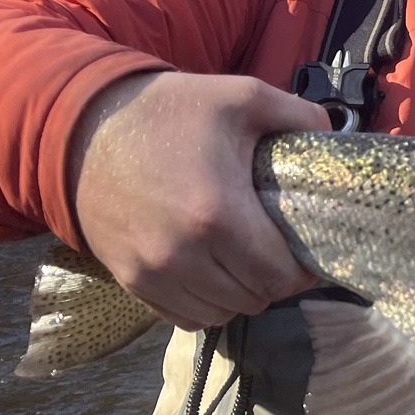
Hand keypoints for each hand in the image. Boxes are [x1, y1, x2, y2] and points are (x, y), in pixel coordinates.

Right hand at [69, 71, 328, 329]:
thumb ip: (298, 115)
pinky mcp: (129, 281)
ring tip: (244, 262)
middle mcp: (184, 255)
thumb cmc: (169, 112)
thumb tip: (333, 138)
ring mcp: (152, 273)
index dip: (303, 269)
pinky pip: (184, 318)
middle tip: (277, 252)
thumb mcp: (241, 96)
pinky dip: (205, 304)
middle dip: (275, 280)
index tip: (304, 250)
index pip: (282, 276)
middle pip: (255, 298)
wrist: (81, 128)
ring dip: (240, 294)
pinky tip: (212, 274)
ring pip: (221, 314)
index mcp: (219, 214)